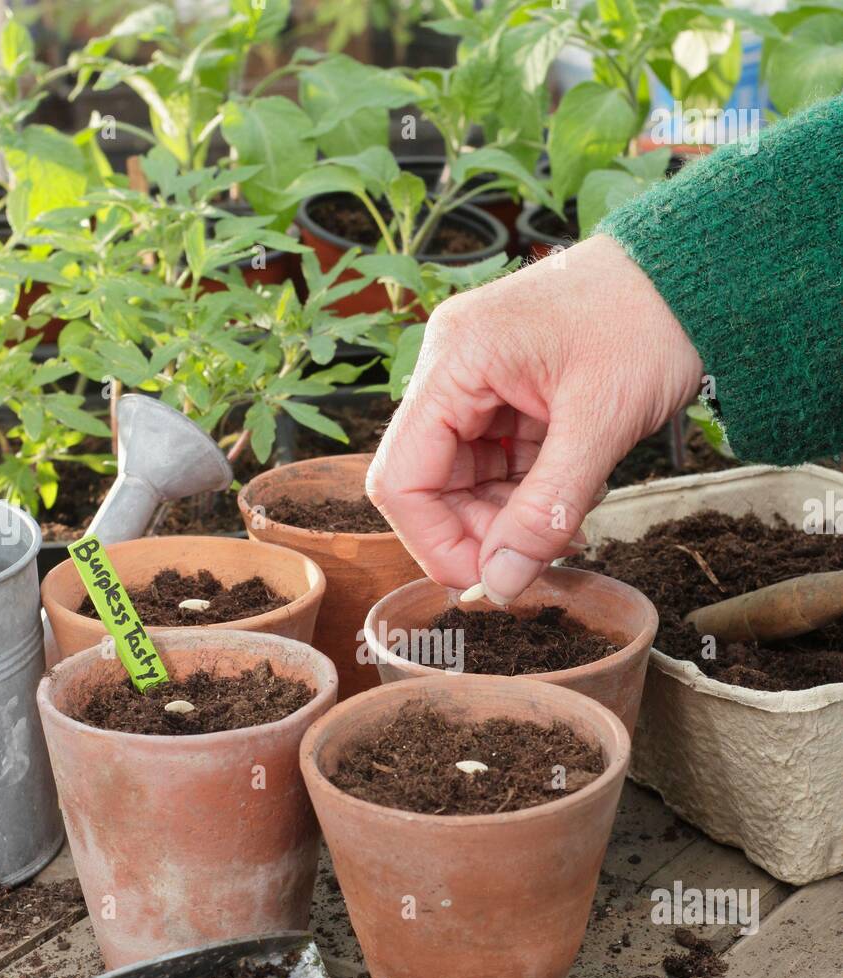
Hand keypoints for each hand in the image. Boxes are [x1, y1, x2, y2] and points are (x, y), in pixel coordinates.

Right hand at [366, 234, 702, 603]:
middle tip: (541, 556)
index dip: (434, 542)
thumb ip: (545, 511)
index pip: (401, 478)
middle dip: (481, 532)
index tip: (487, 581)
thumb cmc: (648, 321)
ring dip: (510, 517)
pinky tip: (573, 496)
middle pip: (430, 484)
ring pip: (465, 480)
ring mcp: (479, 380)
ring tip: (570, 524)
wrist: (693, 274)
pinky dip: (530, 493)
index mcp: (455, 360)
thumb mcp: (599, 425)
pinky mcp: (508, 392)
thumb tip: (500, 584)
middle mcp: (452, 368)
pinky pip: (499, 464)